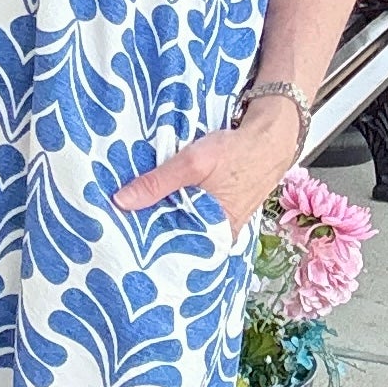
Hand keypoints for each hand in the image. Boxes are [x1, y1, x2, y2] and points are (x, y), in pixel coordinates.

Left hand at [112, 96, 300, 237]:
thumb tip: (121, 202)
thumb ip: (157, 183)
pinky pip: (192, 218)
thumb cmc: (236, 152)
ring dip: (162, 220)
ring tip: (132, 216)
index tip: (118, 236)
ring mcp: (219, 226)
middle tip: (118, 226)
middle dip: (150, 232)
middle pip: (175, 239)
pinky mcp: (219, 214)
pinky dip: (176, 211)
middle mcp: (218, 236)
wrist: (269, 139)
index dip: (144, 242)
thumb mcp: (192, 162)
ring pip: (182, 228)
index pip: (171, 248)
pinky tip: (157, 205)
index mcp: (215, 233)